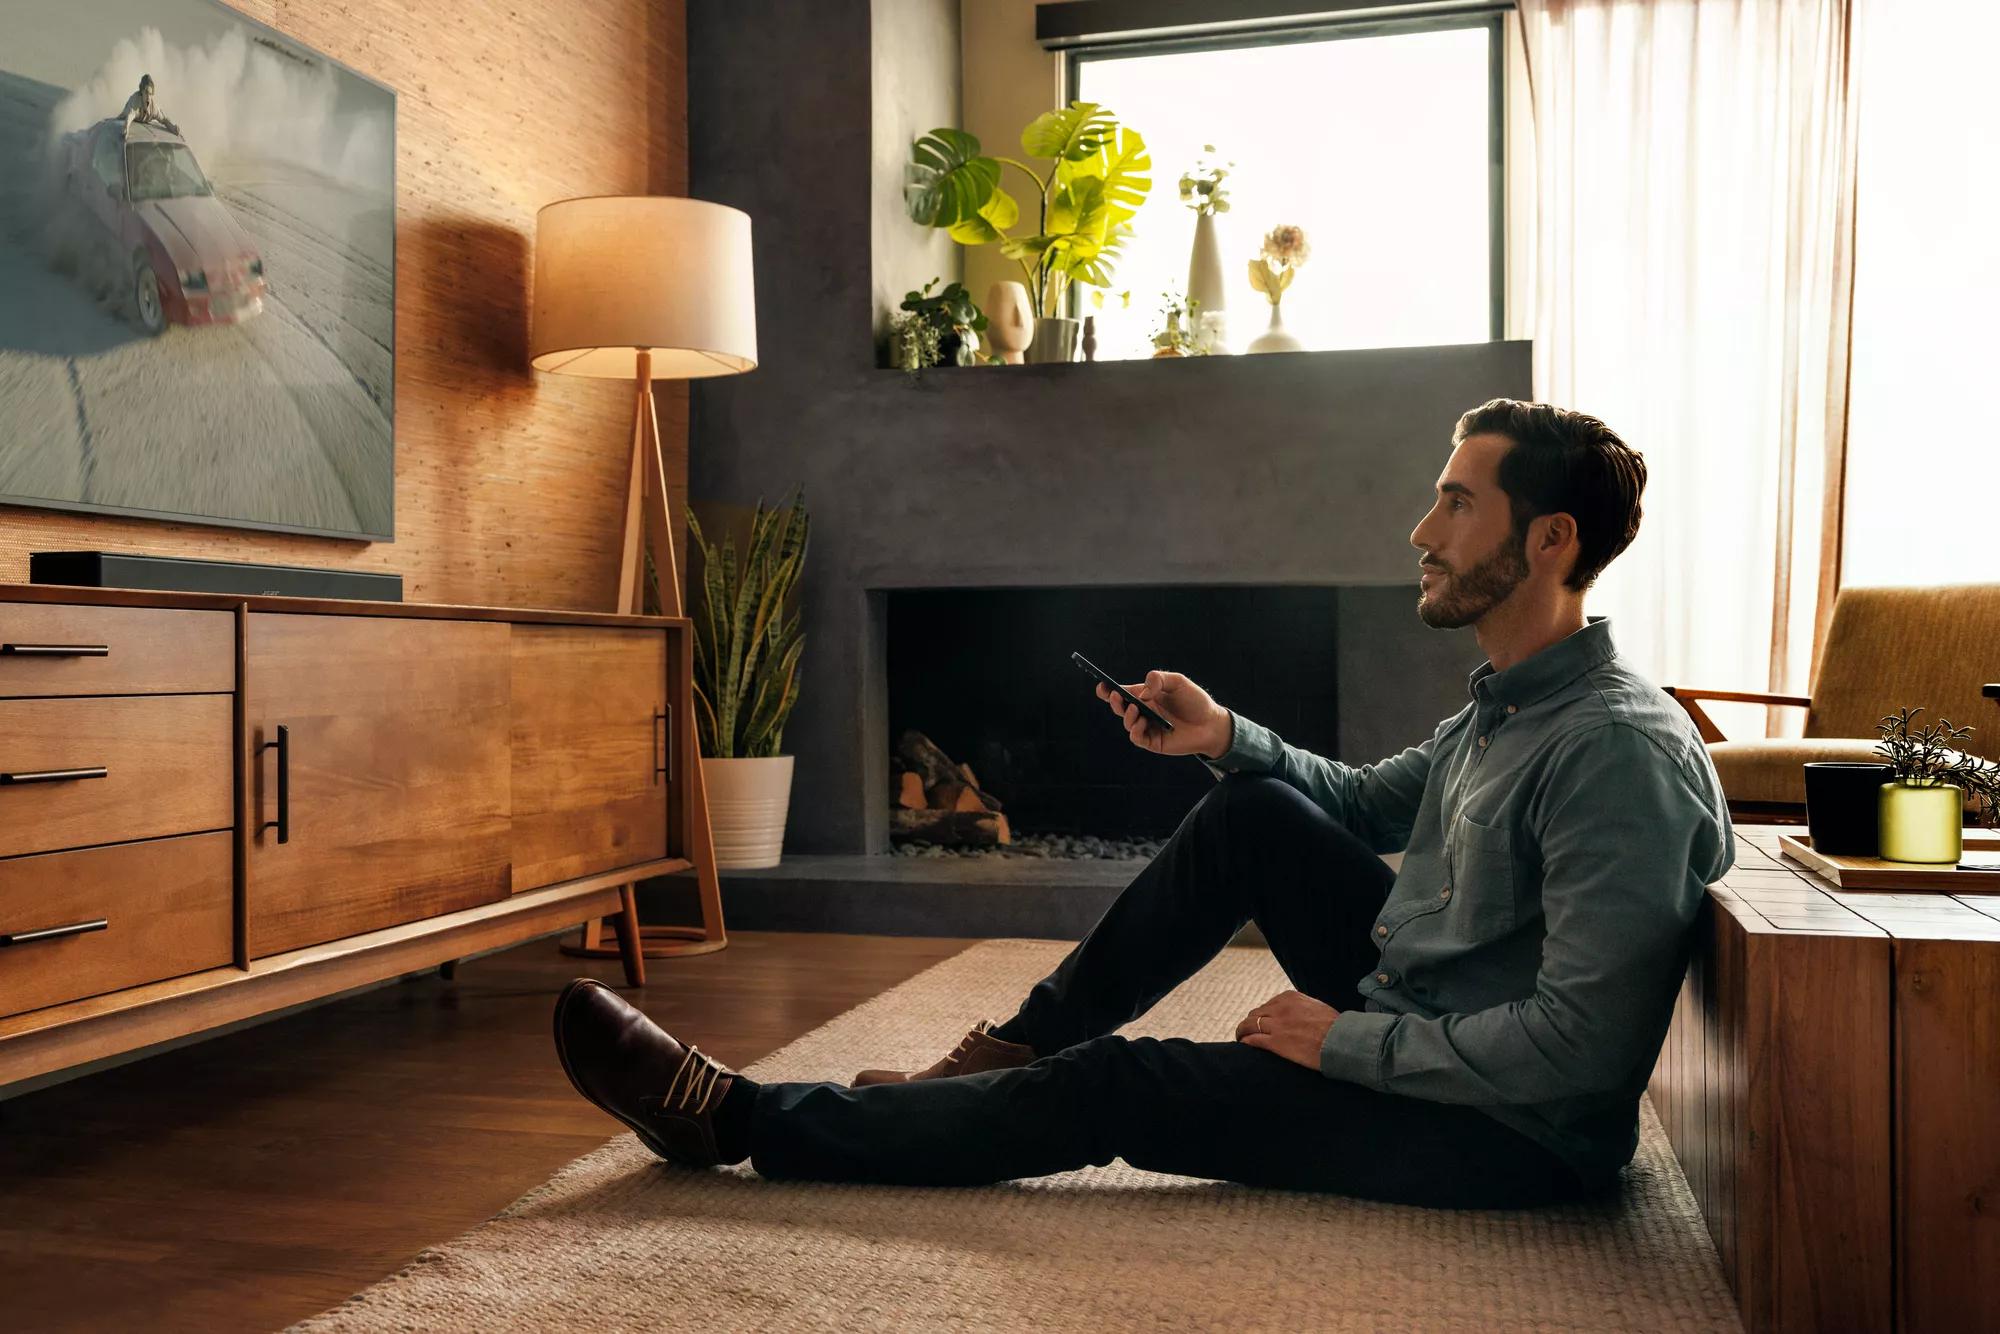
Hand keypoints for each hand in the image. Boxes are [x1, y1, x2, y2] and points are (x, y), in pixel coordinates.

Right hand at [1094, 670, 1230, 757]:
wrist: (1211, 723)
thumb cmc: (1195, 701)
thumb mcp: (1178, 682)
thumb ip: (1159, 679)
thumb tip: (1142, 692)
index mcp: (1146, 695)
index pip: (1123, 692)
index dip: (1108, 690)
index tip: (1101, 685)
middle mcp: (1144, 711)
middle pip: (1120, 708)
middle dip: (1113, 701)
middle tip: (1115, 695)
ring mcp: (1148, 727)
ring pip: (1127, 723)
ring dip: (1127, 715)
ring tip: (1136, 708)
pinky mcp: (1153, 742)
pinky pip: (1137, 738)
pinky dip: (1135, 731)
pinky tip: (1142, 722)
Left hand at [1235, 989, 1339, 1071]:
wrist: (1340, 1040)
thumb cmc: (1335, 1027)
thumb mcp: (1317, 1007)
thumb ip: (1303, 1008)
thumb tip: (1299, 1015)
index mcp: (1290, 998)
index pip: (1269, 1004)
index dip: (1263, 1015)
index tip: (1263, 1022)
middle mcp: (1280, 1008)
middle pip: (1256, 1014)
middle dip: (1252, 1022)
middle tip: (1249, 1031)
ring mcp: (1276, 1025)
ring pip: (1249, 1025)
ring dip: (1243, 1031)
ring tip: (1241, 1038)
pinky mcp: (1275, 1042)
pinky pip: (1252, 1039)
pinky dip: (1245, 1041)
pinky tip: (1243, 1045)